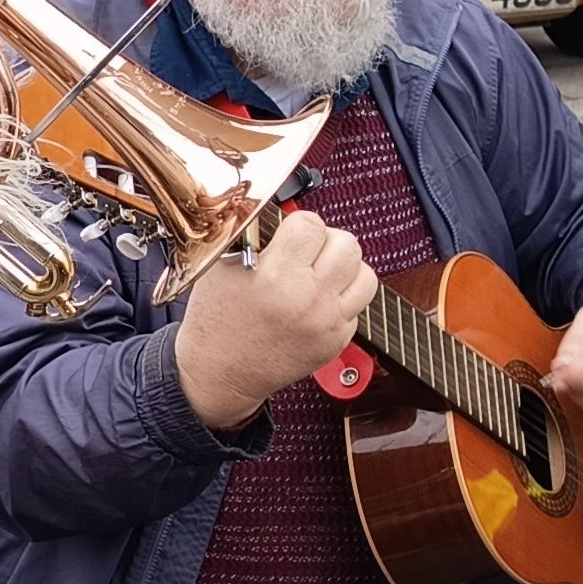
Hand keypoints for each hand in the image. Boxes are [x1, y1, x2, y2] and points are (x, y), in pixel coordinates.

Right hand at [176, 214, 373, 430]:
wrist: (220, 373)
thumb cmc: (216, 321)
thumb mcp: (219, 267)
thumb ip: (249, 234)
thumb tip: (276, 210)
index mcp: (274, 275)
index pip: (311, 224)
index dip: (300, 224)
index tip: (290, 233)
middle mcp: (306, 298)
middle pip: (347, 245)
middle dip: (327, 241)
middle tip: (309, 251)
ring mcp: (326, 322)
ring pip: (365, 275)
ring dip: (345, 268)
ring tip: (322, 273)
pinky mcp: (335, 341)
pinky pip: (358, 306)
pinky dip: (341, 299)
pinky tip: (317, 302)